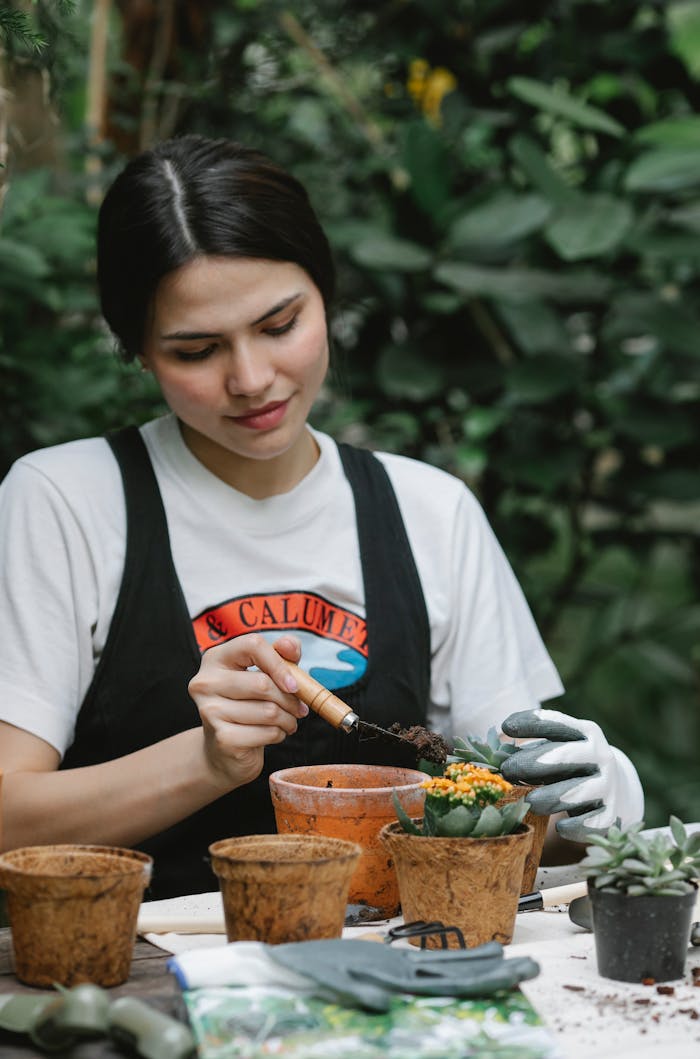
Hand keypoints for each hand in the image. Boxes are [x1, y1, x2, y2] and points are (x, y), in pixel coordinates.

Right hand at [188, 634, 307, 789]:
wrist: (223, 749)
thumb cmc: (247, 704)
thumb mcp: (265, 673)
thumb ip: (281, 654)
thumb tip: (289, 645)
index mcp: (215, 658)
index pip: (252, 645)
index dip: (279, 663)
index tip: (294, 684)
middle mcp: (205, 682)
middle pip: (263, 683)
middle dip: (290, 699)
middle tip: (299, 708)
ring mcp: (210, 711)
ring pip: (269, 711)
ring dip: (288, 719)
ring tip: (288, 722)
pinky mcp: (222, 738)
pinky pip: (267, 732)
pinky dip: (279, 734)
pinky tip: (274, 734)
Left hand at [499, 708, 643, 841]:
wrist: (615, 793)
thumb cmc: (571, 767)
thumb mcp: (557, 751)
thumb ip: (533, 751)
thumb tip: (494, 759)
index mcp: (585, 733)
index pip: (558, 724)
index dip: (532, 724)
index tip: (505, 727)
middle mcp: (600, 756)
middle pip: (567, 756)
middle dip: (534, 762)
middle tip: (507, 770)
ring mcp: (608, 785)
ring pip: (579, 791)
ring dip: (551, 796)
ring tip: (528, 801)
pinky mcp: (610, 814)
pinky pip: (593, 822)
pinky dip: (577, 826)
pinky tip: (560, 828)